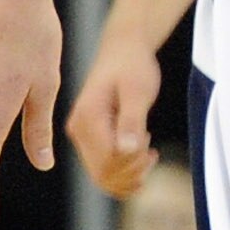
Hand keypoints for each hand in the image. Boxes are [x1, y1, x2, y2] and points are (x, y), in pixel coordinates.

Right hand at [64, 33, 161, 197]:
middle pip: (103, 174)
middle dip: (132, 170)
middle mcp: (78, 130)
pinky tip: (141, 160)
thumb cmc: (133, 67)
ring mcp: (82, 137)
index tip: (148, 141)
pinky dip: (124, 176)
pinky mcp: (90, 140)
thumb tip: (126, 150)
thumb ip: (131, 120)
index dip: (133, 161)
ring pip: (103, 177)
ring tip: (147, 153)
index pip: (108, 160)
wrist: (124, 52)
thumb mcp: (137, 91)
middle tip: (151, 150)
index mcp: (87, 118)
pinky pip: (103, 172)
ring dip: (130, 175)